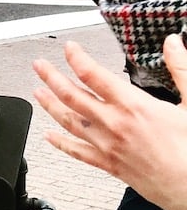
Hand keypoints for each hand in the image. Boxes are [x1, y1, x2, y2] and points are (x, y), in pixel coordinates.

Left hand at [33, 36, 186, 209]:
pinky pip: (77, 152)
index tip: (69, 48)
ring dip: (50, 105)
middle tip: (39, 66)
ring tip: (37, 93)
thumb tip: (172, 43)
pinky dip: (60, 143)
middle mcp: (115, 125)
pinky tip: (48, 136)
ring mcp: (108, 146)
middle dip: (51, 77)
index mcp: (134, 106)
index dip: (76, 58)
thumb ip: (181, 69)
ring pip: (69, 121)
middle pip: (72, 96)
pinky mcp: (109, 165)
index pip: (94, 75)